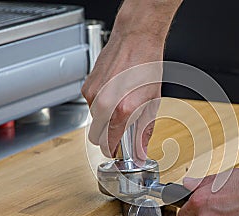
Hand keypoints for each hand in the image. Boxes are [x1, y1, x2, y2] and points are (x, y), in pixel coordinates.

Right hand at [81, 33, 162, 159]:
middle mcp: (104, 104)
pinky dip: (101, 106)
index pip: (108, 145)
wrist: (135, 39)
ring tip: (121, 104)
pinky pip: (91, 106)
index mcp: (123, 110)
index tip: (119, 152)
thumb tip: (140, 151)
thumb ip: (144, 131)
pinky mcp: (86, 87)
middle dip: (107, 138)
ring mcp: (92, 95)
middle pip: (95, 137)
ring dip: (105, 120)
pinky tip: (114, 93)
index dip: (114, 151)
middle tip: (122, 131)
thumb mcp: (152, 102)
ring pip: (94, 121)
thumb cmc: (146, 66)